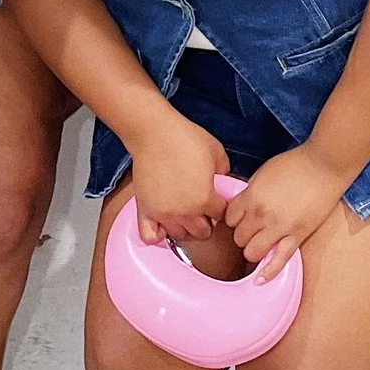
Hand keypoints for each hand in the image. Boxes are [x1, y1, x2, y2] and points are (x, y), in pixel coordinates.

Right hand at [130, 114, 230, 245]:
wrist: (154, 133)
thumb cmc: (184, 138)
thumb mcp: (217, 151)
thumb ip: (224, 171)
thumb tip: (222, 180)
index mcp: (205, 199)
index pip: (221, 216)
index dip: (222, 207)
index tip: (218, 200)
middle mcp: (185, 212)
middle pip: (203, 233)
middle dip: (207, 220)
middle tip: (203, 206)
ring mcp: (163, 213)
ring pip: (181, 235)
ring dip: (186, 226)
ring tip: (185, 211)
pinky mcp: (145, 210)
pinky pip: (150, 236)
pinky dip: (158, 234)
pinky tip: (163, 223)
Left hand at [225, 146, 348, 280]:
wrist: (325, 164)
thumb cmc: (295, 164)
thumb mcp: (263, 173)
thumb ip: (249, 192)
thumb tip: (241, 206)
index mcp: (251, 196)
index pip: (229, 219)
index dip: (234, 219)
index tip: (240, 218)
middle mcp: (261, 214)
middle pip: (238, 238)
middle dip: (243, 234)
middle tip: (253, 229)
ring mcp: (279, 228)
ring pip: (252, 253)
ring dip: (254, 250)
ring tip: (262, 242)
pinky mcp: (297, 236)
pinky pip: (278, 261)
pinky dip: (267, 273)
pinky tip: (259, 280)